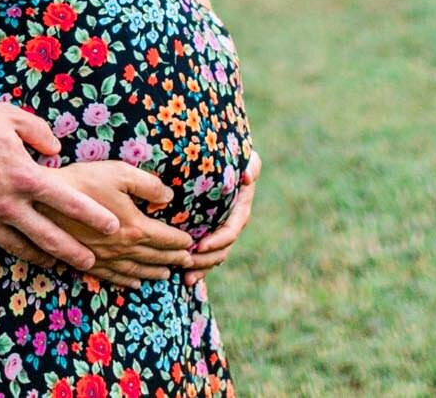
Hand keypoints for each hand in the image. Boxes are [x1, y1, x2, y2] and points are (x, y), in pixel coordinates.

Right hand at [0, 99, 122, 272]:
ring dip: (44, 257)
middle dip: (74, 252)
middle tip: (93, 262)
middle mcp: (9, 204)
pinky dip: (10, 246)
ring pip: (21, 247)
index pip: (68, 202)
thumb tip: (55, 148)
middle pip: (50, 236)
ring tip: (57, 264)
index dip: (93, 215)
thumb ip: (37, 131)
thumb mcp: (7, 116)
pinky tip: (18, 249)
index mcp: (25, 176)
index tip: (112, 225)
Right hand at [40, 160, 193, 288]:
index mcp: (135, 228)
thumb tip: (169, 197)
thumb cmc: (83, 181)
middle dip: (173, 259)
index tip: (192, 243)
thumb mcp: (120, 173)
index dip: (181, 241)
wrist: (43, 201)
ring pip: (137, 270)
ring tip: (167, 275)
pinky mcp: (87, 261)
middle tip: (188, 262)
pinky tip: (135, 283)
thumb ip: (148, 185)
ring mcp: (105, 258)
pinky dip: (129, 282)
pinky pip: (114, 277)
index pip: (166, 238)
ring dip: (155, 272)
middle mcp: (122, 249)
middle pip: (154, 257)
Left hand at [184, 149, 260, 287]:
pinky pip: (205, 256)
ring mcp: (219, 230)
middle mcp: (231, 222)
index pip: (231, 229)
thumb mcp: (246, 157)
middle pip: (222, 249)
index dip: (218, 240)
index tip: (201, 245)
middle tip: (186, 263)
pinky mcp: (207, 233)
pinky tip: (186, 281)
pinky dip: (198, 270)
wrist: (216, 156)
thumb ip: (250, 165)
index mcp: (240, 208)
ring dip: (201, 268)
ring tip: (185, 276)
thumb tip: (247, 176)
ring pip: (214, 256)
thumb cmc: (232, 155)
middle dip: (206, 260)